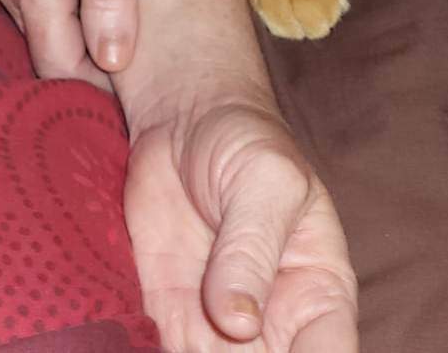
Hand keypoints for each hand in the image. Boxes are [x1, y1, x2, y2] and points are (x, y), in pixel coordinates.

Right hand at [0, 0, 142, 90]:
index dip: (96, 82)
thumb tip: (111, 62)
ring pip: (39, 25)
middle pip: (46, 46)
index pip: (56, 63)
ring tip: (117, 17)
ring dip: (75, 28)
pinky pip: (33, 0)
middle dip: (87, 55)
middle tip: (134, 52)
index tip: (136, 83)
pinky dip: (63, 5)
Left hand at [127, 102, 356, 351]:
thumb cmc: (245, 141)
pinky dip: (146, 350)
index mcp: (318, 292)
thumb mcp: (264, 183)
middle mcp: (271, 320)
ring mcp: (216, 324)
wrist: (182, 118)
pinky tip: (129, 342)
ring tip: (179, 327)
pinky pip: (160, 350)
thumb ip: (252, 250)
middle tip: (207, 344)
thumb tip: (240, 324)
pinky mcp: (165, 313)